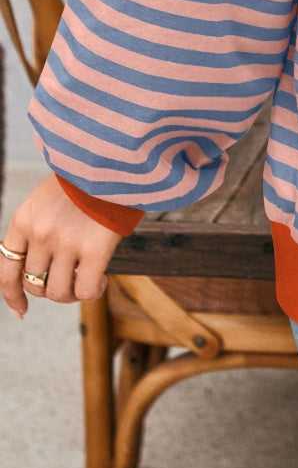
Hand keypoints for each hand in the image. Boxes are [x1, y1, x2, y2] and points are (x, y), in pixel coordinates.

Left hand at [1, 174, 121, 319]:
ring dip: (71, 293)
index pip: (6, 269)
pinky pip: (85, 291)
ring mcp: (66, 243)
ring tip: (87, 282)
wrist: (116, 157)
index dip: (12, 295)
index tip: (21, 310)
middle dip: (50, 289)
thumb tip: (43, 268)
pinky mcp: (94, 249)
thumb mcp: (50, 198)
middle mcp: (40, 234)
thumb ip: (42, 228)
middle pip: (33, 284)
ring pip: (57, 292)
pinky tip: (102, 279)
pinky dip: (93, 291)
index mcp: (24, 219)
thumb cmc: (88, 178)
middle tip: (70, 281)